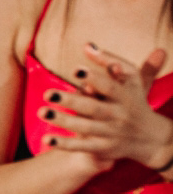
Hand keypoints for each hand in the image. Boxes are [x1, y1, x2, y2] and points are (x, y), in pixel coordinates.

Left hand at [38, 42, 172, 172]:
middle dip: (71, 101)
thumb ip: (110, 61)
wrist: (151, 138)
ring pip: (85, 128)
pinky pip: (82, 147)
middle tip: (47, 94)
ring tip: (41, 112)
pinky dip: (65, 144)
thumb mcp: (131, 80)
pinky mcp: (103, 149)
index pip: (110, 87)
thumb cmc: (133, 100)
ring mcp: (111, 133)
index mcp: (125, 96)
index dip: (94, 78)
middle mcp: (118, 115)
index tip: (74, 70)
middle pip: (94, 108)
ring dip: (63, 121)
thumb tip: (87, 45)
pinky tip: (46, 139)